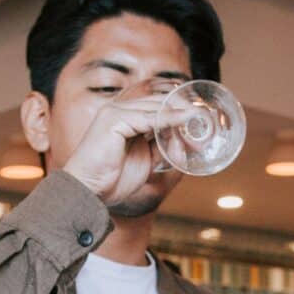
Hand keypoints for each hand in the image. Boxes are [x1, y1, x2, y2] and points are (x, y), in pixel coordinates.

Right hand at [61, 94, 191, 206]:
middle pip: (160, 102)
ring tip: (199, 128)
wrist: (88, 192)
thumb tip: (182, 143)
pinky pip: (148, 116)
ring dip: (180, 117)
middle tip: (206, 125)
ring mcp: (115, 112)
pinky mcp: (113, 119)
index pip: (158, 106)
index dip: (180, 112)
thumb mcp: (145, 161)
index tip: (200, 122)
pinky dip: (169, 119)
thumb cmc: (111, 180)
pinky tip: (184, 122)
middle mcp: (119, 110)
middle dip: (185, 113)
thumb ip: (161, 148)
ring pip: (156, 107)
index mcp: (125, 118)